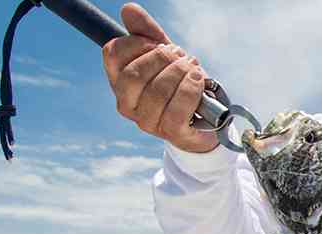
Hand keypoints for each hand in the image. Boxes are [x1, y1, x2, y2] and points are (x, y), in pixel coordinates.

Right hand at [102, 3, 217, 152]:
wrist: (208, 117)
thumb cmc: (180, 83)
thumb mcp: (166, 55)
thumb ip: (148, 33)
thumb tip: (128, 9)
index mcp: (119, 81)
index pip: (112, 54)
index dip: (137, 43)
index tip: (158, 43)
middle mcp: (126, 103)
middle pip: (134, 74)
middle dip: (163, 59)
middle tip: (181, 56)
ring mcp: (147, 121)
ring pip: (157, 92)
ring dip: (181, 73)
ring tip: (193, 69)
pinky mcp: (170, 133)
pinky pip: (176, 110)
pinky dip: (191, 91)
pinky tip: (199, 82)